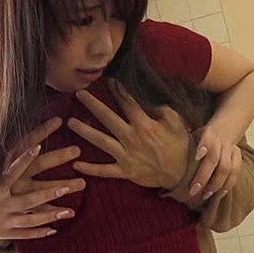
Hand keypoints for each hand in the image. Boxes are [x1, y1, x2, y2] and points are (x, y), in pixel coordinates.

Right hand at [0, 117, 85, 242]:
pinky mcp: (7, 232)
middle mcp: (2, 203)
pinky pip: (27, 233)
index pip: (11, 169)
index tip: (38, 145)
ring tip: (70, 210)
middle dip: (55, 189)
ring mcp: (6, 220)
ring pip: (34, 217)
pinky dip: (41, 231)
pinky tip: (56, 228)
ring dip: (53, 213)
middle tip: (77, 183)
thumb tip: (6, 148)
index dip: (24, 158)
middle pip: (33, 195)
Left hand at [66, 79, 191, 189]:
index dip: (117, 90)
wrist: (183, 172)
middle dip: (93, 105)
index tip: (107, 79)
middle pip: (108, 118)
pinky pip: (104, 170)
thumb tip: (147, 97)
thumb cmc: (180, 144)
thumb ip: (160, 108)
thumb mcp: (175, 121)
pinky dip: (90, 168)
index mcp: (144, 124)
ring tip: (70, 122)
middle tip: (78, 93)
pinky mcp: (125, 171)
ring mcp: (126, 155)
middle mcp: (132, 138)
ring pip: (101, 142)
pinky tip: (75, 163)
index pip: (127, 103)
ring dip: (85, 132)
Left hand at [189, 126, 241, 199]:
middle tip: (193, 190)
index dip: (204, 147)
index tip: (197, 156)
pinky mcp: (238, 157)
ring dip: (216, 184)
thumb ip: (186, 144)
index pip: (207, 139)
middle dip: (204, 176)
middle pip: (215, 159)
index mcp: (209, 133)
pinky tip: (220, 194)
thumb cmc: (201, 136)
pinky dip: (228, 185)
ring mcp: (231, 149)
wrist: (224, 129)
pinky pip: (235, 173)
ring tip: (206, 196)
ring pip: (227, 168)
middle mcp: (221, 141)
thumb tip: (166, 159)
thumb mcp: (193, 134)